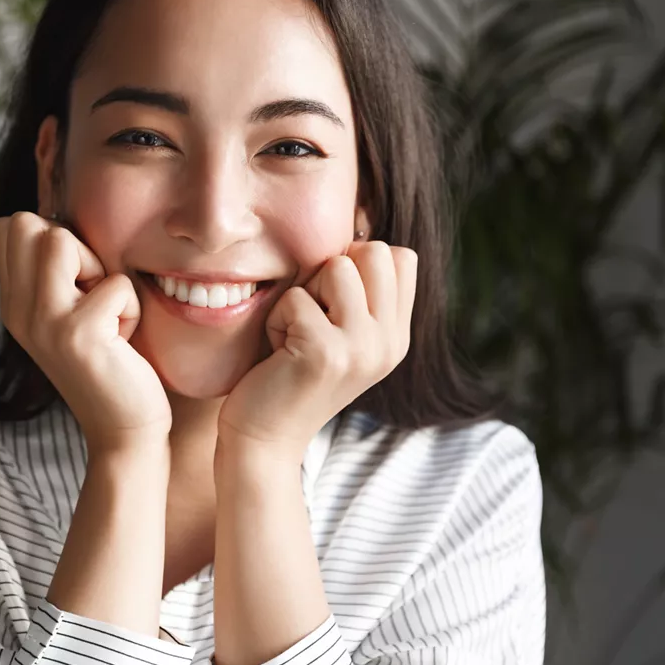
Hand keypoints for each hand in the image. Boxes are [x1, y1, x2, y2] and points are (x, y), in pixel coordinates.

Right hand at [0, 212, 170, 452]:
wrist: (123, 430)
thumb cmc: (110, 362)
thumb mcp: (68, 313)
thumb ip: (53, 273)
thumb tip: (56, 217)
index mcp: (13, 303)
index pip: (10, 226)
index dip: (53, 238)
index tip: (76, 283)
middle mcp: (17, 311)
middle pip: (27, 223)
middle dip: (73, 247)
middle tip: (91, 295)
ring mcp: (43, 323)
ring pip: (58, 240)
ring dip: (98, 271)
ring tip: (104, 312)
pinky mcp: (77, 335)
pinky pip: (115, 283)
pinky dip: (131, 308)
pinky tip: (122, 341)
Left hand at [216, 241, 417, 466]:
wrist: (264, 440)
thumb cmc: (287, 376)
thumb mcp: (337, 334)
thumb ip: (358, 294)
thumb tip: (360, 225)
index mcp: (397, 336)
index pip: (401, 257)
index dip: (356, 263)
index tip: (329, 303)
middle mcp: (390, 342)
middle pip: (375, 251)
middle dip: (330, 273)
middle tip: (310, 317)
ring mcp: (362, 348)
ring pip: (337, 266)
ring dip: (302, 295)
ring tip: (294, 334)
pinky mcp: (326, 352)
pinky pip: (296, 298)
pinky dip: (277, 318)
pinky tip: (278, 352)